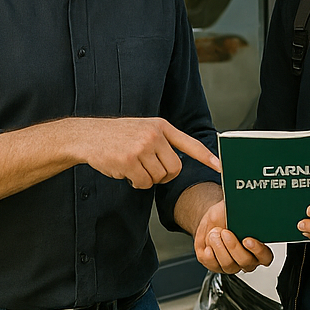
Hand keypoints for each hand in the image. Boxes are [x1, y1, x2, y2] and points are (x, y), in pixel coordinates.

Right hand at [73, 117, 220, 188]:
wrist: (88, 136)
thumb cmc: (118, 135)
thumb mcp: (144, 129)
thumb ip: (162, 142)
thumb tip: (178, 165)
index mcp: (162, 126)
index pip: (190, 144)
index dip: (208, 158)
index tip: (221, 167)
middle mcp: (154, 135)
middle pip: (175, 169)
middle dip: (165, 175)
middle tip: (149, 170)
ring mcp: (141, 147)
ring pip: (159, 178)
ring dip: (147, 179)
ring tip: (134, 166)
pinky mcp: (129, 161)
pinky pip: (143, 183)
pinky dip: (136, 183)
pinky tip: (126, 172)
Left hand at [192, 195, 273, 273]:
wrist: (212, 220)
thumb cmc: (227, 215)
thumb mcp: (237, 211)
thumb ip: (246, 216)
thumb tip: (249, 212)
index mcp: (258, 248)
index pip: (266, 257)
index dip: (258, 250)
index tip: (247, 239)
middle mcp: (247, 260)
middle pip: (245, 261)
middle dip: (233, 246)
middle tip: (225, 232)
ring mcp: (231, 265)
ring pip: (228, 265)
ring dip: (219, 248)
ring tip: (214, 234)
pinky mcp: (215, 266)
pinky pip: (212, 265)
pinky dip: (209, 254)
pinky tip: (209, 244)